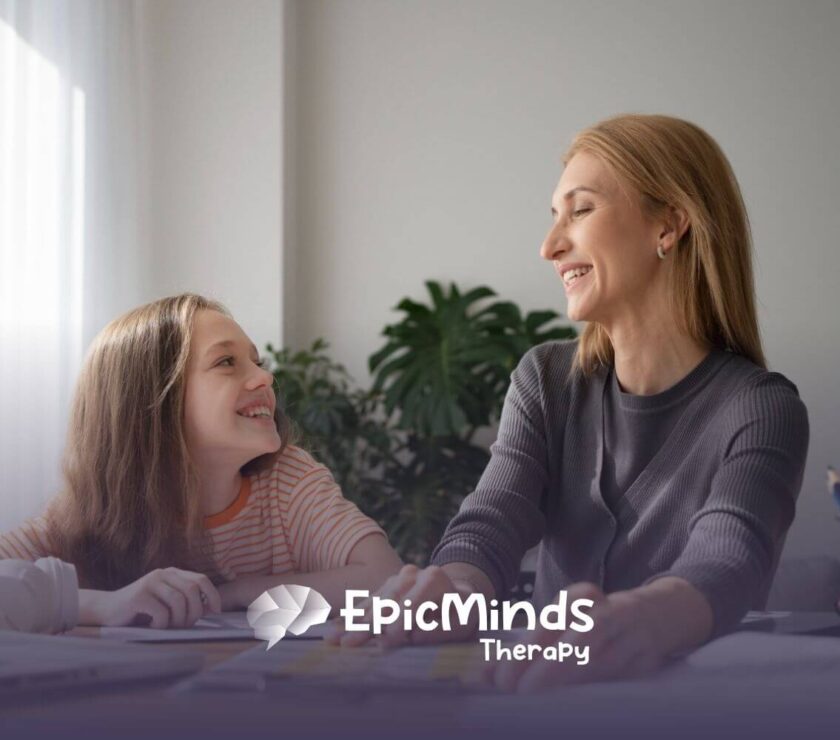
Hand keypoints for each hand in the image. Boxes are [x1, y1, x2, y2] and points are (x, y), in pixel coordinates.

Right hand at [79, 567, 220, 627]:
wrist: (106, 611)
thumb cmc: (141, 611)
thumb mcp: (166, 603)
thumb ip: (186, 601)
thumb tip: (211, 607)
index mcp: (172, 573)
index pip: (200, 579)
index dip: (212, 595)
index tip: (217, 611)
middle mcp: (162, 574)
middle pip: (192, 590)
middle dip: (195, 611)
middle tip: (186, 626)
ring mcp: (150, 583)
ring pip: (179, 601)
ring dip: (179, 620)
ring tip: (169, 628)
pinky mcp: (138, 596)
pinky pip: (161, 613)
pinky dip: (162, 625)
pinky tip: (153, 628)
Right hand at [325, 564, 479, 647]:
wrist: (457, 594)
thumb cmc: (461, 613)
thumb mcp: (463, 622)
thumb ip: (442, 629)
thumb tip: (415, 635)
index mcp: (433, 579)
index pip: (411, 604)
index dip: (397, 623)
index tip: (384, 641)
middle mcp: (411, 574)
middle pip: (386, 603)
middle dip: (366, 626)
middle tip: (348, 644)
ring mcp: (396, 579)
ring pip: (372, 602)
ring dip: (352, 622)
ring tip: (333, 638)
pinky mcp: (386, 587)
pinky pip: (367, 603)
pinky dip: (351, 617)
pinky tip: (334, 628)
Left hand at [485, 582, 666, 692]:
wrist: (658, 614)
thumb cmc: (595, 623)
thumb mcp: (564, 624)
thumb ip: (527, 650)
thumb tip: (485, 676)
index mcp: (581, 598)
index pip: (549, 625)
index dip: (524, 652)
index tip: (501, 678)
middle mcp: (609, 611)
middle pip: (577, 640)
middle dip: (547, 668)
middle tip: (520, 692)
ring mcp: (633, 636)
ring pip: (601, 661)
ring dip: (571, 683)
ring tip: (542, 702)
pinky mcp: (649, 661)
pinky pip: (620, 679)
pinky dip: (596, 693)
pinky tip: (576, 708)